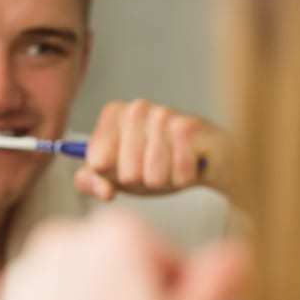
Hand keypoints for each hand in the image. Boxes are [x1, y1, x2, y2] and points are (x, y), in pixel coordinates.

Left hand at [75, 100, 230, 200]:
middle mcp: (136, 108)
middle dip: (142, 181)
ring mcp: (163, 115)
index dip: (114, 176)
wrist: (208, 161)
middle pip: (125, 174)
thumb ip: (91, 181)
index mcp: (114, 114)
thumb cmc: (158, 165)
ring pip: (152, 176)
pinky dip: (184, 178)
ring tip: (174, 166)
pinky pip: (177, 175)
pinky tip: (191, 164)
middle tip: (157, 167)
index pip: (97, 163)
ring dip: (165, 181)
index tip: (130, 165)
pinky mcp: (189, 126)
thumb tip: (104, 191)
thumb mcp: (117, 175)